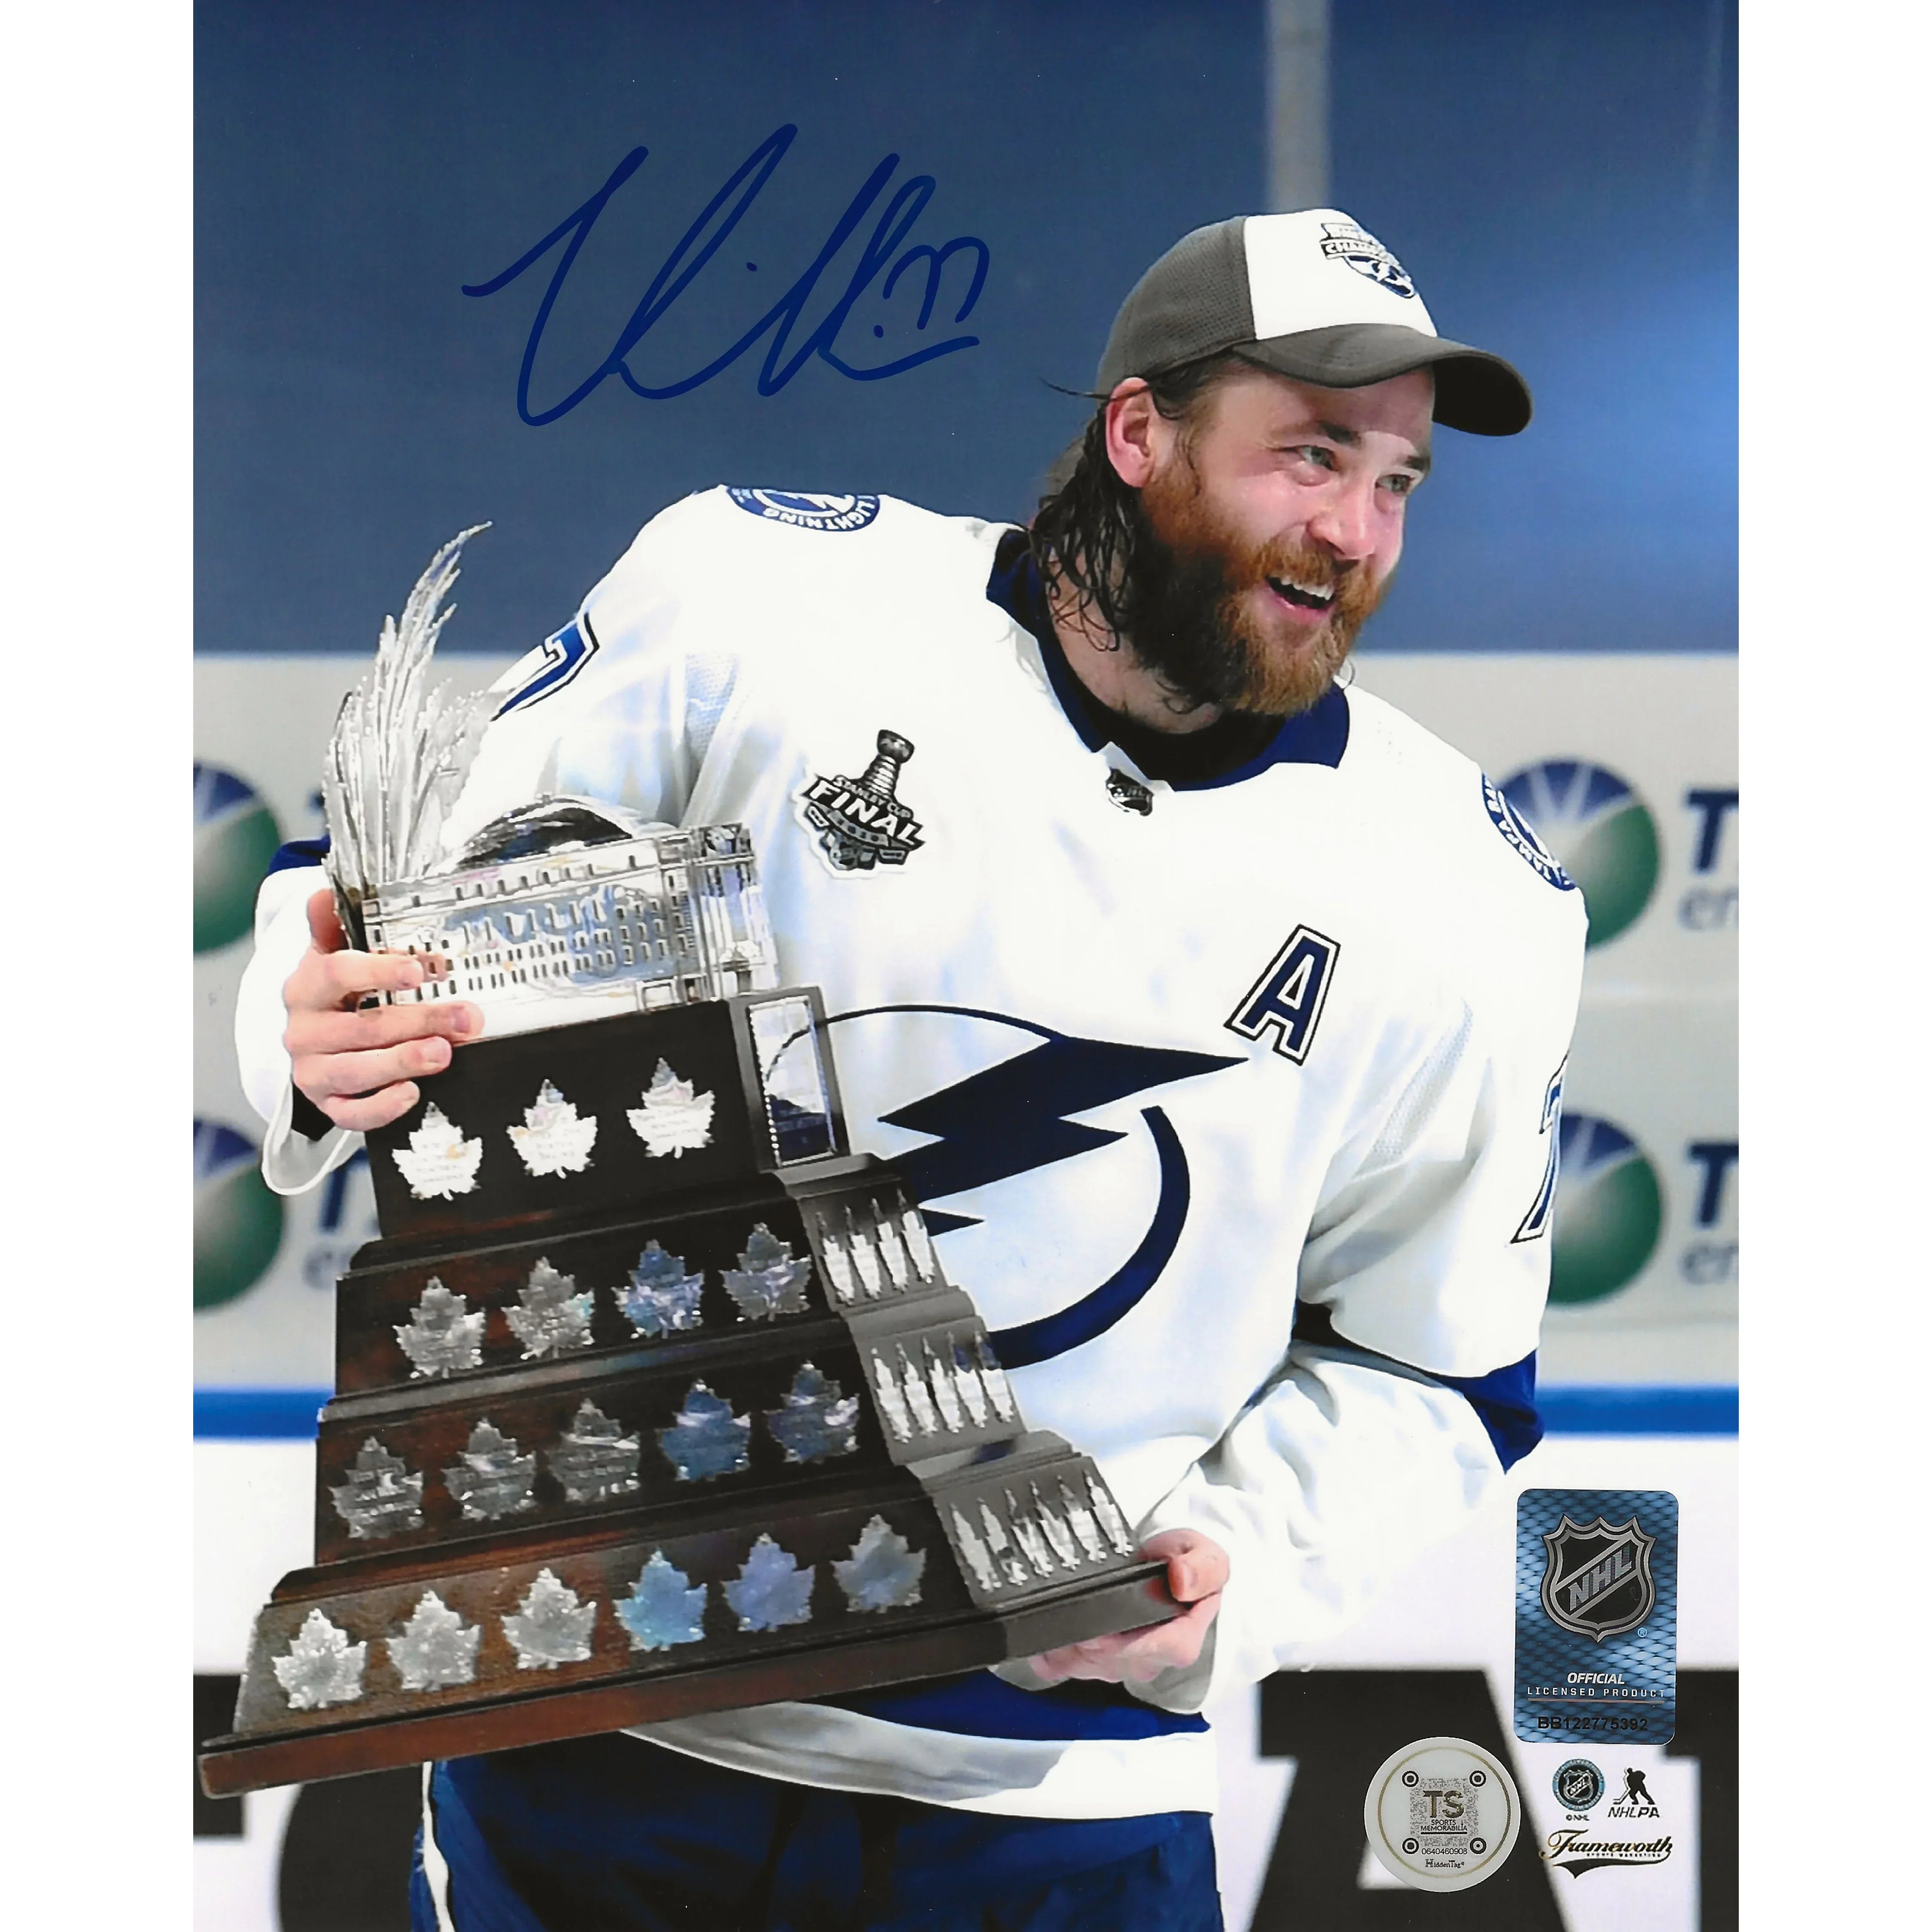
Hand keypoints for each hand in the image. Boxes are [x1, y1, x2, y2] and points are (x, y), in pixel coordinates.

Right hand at [282, 888, 483, 1131]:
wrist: (315, 1046)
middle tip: (464, 1018)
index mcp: (306, 987)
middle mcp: (304, 1031)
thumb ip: (334, 926)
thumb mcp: (332, 956)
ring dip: (404, 1061)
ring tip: (444, 1053)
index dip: (377, 971)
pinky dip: (382, 1107)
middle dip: (418, 1021)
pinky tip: (413, 1093)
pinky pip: (351, 1113)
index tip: (418, 970)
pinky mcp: (326, 1104)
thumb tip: (324, 891)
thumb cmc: (336, 996)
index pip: (335, 973)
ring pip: (356, 1071)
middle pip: (360, 1027)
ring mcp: (313, 1071)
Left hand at [1022, 1529, 1227, 1687]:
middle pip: (1114, 1662)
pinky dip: (1053, 1658)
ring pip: (1090, 1667)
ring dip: (1068, 1652)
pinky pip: (1071, 1669)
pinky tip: (1043, 1645)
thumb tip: (1181, 1580)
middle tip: (1062, 1625)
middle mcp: (1153, 1659)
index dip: (1122, 1645)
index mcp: (1182, 1640)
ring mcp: (1125, 1665)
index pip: (1153, 1651)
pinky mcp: (1102, 1663)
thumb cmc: (1186, 1562)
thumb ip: (1203, 1568)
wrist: (1168, 1565)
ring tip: (1051, 1629)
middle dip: (1086, 1647)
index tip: (1096, 1633)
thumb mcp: (1206, 1556)